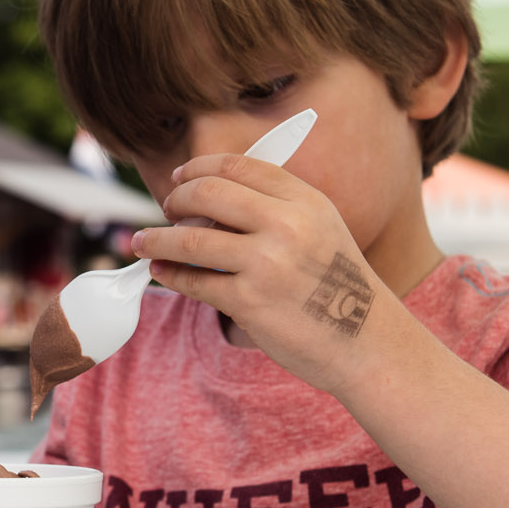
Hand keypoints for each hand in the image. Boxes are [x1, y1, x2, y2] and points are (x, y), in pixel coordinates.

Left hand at [133, 154, 389, 393]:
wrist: (367, 342)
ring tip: (141, 242)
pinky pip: (195, 281)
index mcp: (305, 200)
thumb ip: (278, 206)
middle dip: (175, 200)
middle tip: (165, 210)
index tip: (181, 177)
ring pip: (190, 240)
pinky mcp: (250, 302)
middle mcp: (286, 224)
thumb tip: (212, 196)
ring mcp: (267, 263)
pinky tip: (161, 271)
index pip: (238, 166)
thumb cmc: (340, 286)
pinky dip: (170, 274)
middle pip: (206, 194)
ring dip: (156, 239)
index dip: (199, 168)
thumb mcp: (322, 228)